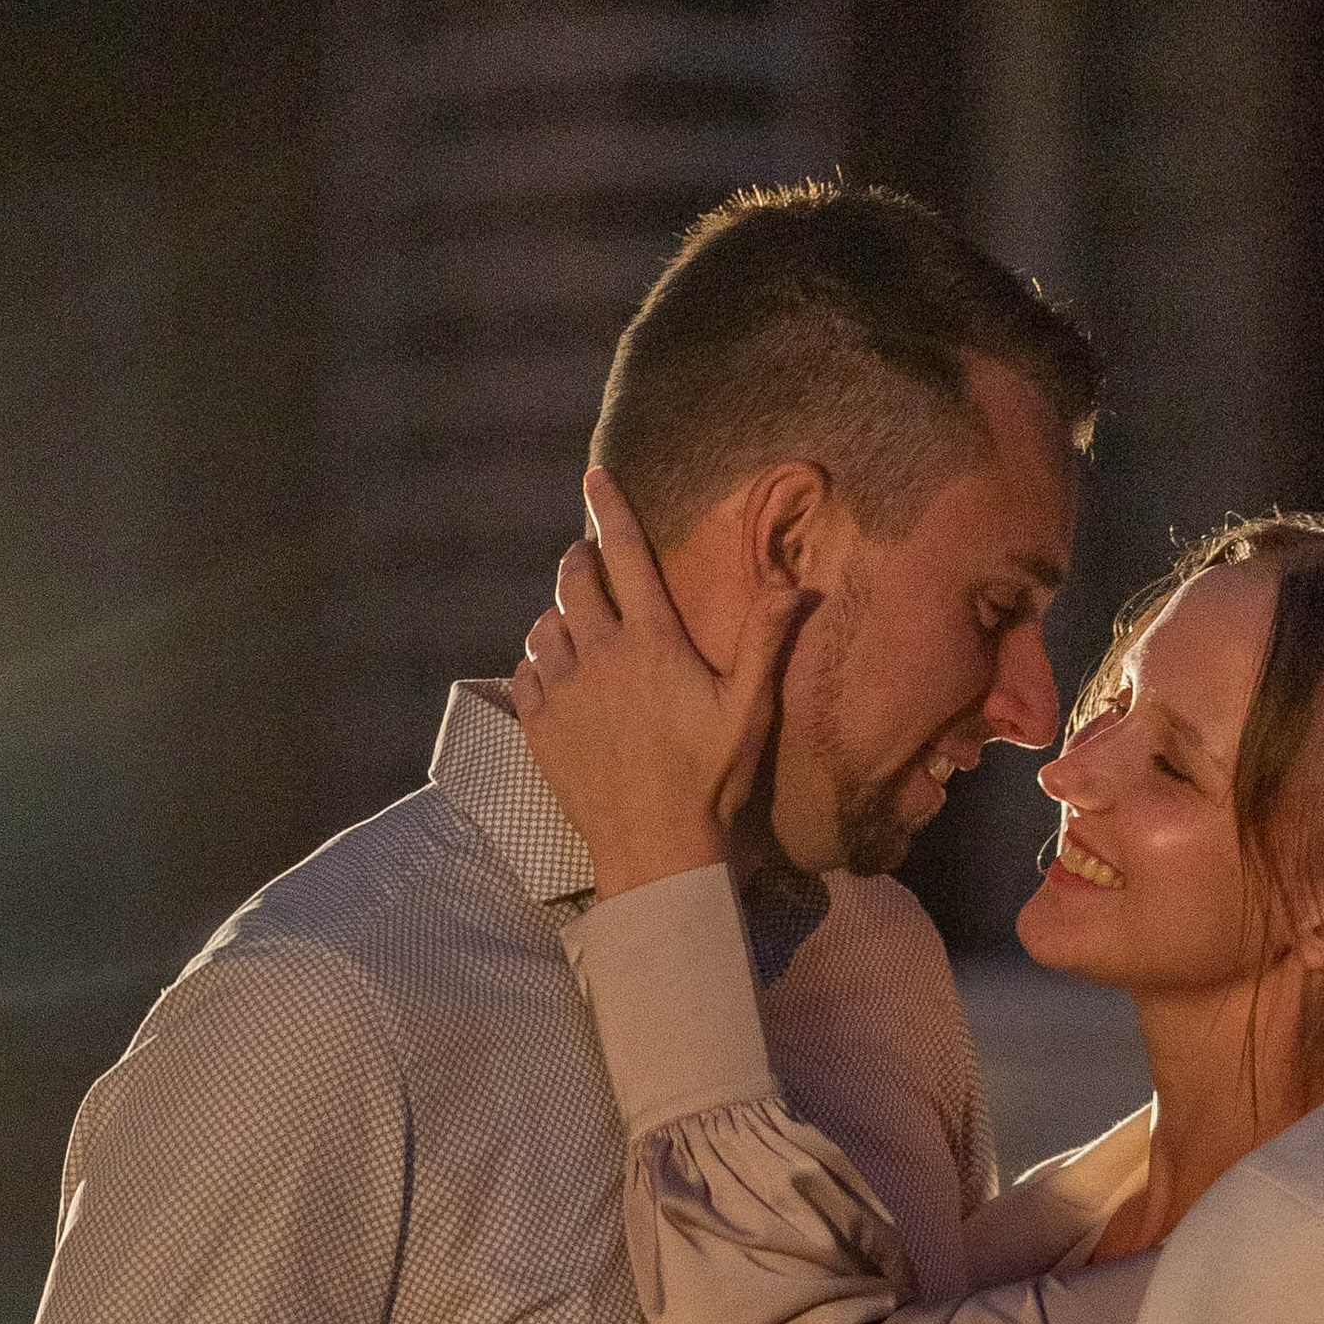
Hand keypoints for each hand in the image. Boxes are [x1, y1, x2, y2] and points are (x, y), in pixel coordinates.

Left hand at [505, 470, 805, 897]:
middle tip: (587, 563)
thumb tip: (797, 585)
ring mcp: (563, 690)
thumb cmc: (709, 778)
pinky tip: (555, 675)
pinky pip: (525, 672)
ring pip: (542, 624)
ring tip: (572, 624)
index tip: (593, 476)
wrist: (654, 847)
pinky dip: (537, 662)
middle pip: (572, 581)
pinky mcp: (539, 725)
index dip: (610, 509)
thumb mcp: (748, 710)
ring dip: (556, 614)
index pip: (625, 554)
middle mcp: (599, 654)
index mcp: (652, 641)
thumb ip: (764, 641)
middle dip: (578, 560)